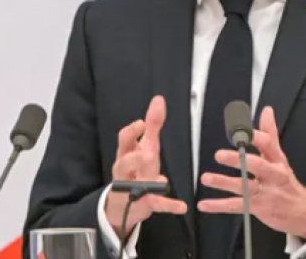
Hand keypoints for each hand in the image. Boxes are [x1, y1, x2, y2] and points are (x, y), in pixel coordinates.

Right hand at [104, 96, 186, 237]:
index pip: (124, 140)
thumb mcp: (144, 146)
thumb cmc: (136, 168)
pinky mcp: (144, 203)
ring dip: (150, 182)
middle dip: (135, 158)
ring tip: (162, 181)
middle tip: (149, 153)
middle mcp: (126, 170)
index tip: (141, 123)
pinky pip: (156, 204)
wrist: (123, 203)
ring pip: (137, 184)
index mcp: (126, 153)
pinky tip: (182, 207)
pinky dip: (169, 206)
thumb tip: (159, 99)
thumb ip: (152, 125)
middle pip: (124, 162)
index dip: (131, 132)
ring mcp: (133, 188)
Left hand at [197, 106, 305, 239]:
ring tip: (206, 178)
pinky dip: (218, 206)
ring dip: (223, 182)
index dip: (254, 136)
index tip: (241, 129)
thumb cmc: (285, 181)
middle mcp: (271, 175)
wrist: (301, 211)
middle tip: (220, 154)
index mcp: (277, 160)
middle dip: (238, 160)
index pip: (267, 144)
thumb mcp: (280, 157)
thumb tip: (267, 111)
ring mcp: (264, 193)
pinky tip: (205, 204)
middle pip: (256, 166)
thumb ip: (270, 133)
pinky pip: (235, 206)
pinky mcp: (256, 208)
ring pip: (243, 187)